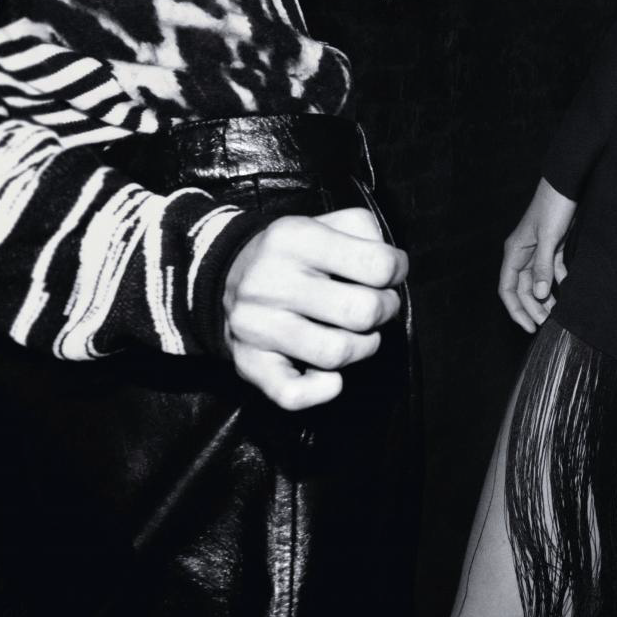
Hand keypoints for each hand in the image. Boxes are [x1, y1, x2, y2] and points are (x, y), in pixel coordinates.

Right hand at [222, 207, 407, 409]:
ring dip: (363, 348)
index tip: (388, 274)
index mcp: (295, 238)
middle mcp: (271, 281)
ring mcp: (257, 326)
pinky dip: (322, 390)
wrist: (221, 276)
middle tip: (376, 307)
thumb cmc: (292, 255)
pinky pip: (294, 394)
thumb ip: (365, 231)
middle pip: (363, 312)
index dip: (396, 271)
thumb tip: (391, 268)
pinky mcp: (249, 363)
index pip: (377, 264)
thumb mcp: (324, 222)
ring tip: (356, 334)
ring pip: (337, 353)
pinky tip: (330, 375)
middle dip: (385, 311)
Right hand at [499, 178, 576, 331]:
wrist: (566, 184)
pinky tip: (568, 293)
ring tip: (558, 314)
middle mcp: (522, 254)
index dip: (516, 310)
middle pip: (523, 289)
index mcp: (514, 252)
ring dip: (546, 298)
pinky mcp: (552, 246)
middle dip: (534, 308)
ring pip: (538, 282)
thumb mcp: (548, 237)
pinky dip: (559, 282)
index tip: (530, 327)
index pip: (508, 289)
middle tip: (548, 324)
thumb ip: (543, 266)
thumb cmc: (553, 206)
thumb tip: (541, 295)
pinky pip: (552, 270)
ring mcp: (537, 250)